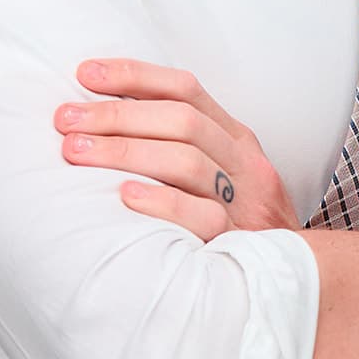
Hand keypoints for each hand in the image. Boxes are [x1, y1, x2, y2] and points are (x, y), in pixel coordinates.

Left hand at [55, 58, 300, 240]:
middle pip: (181, 120)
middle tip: (65, 118)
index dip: (136, 75)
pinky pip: (202, 216)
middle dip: (117, 114)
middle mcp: (244, 163)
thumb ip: (183, 147)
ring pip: (188, 160)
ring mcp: (245, 202)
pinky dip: (160, 201)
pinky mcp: (239, 244)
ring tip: (75, 151)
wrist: (293, 286)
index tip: (86, 72)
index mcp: (235, 138)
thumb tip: (106, 120)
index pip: (186, 89)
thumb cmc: (241, 227)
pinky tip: (123, 197)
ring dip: (125, 150)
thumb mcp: (223, 174)